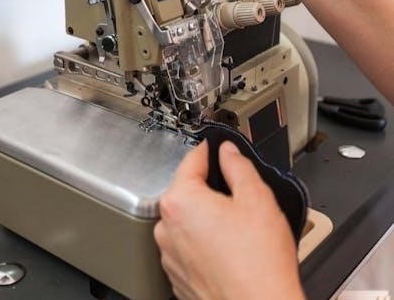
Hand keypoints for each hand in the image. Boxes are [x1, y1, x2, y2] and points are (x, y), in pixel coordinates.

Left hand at [154, 141, 304, 299]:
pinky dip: (205, 244)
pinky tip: (231, 251)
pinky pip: (189, 248)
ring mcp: (170, 256)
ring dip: (207, 219)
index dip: (211, 151)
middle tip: (240, 197)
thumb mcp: (257, 197)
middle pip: (188, 191)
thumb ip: (238, 166)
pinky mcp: (179, 278)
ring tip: (239, 231)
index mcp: (181, 201)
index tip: (219, 149)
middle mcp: (167, 228)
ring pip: (188, 221)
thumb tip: (228, 152)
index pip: (192, 160)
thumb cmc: (258, 264)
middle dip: (211, 189)